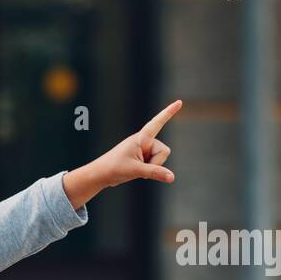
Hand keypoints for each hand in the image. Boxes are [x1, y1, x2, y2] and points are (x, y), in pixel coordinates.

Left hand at [62, 99, 181, 208]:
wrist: (101, 175)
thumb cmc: (114, 168)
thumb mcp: (136, 170)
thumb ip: (155, 172)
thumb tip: (172, 177)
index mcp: (141, 138)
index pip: (157, 122)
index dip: (169, 112)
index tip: (179, 102)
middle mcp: (144, 141)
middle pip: (164, 151)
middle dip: (156, 162)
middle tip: (138, 166)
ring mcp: (144, 150)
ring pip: (161, 159)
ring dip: (152, 167)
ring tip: (135, 169)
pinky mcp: (143, 158)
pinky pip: (155, 165)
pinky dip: (149, 171)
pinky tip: (137, 171)